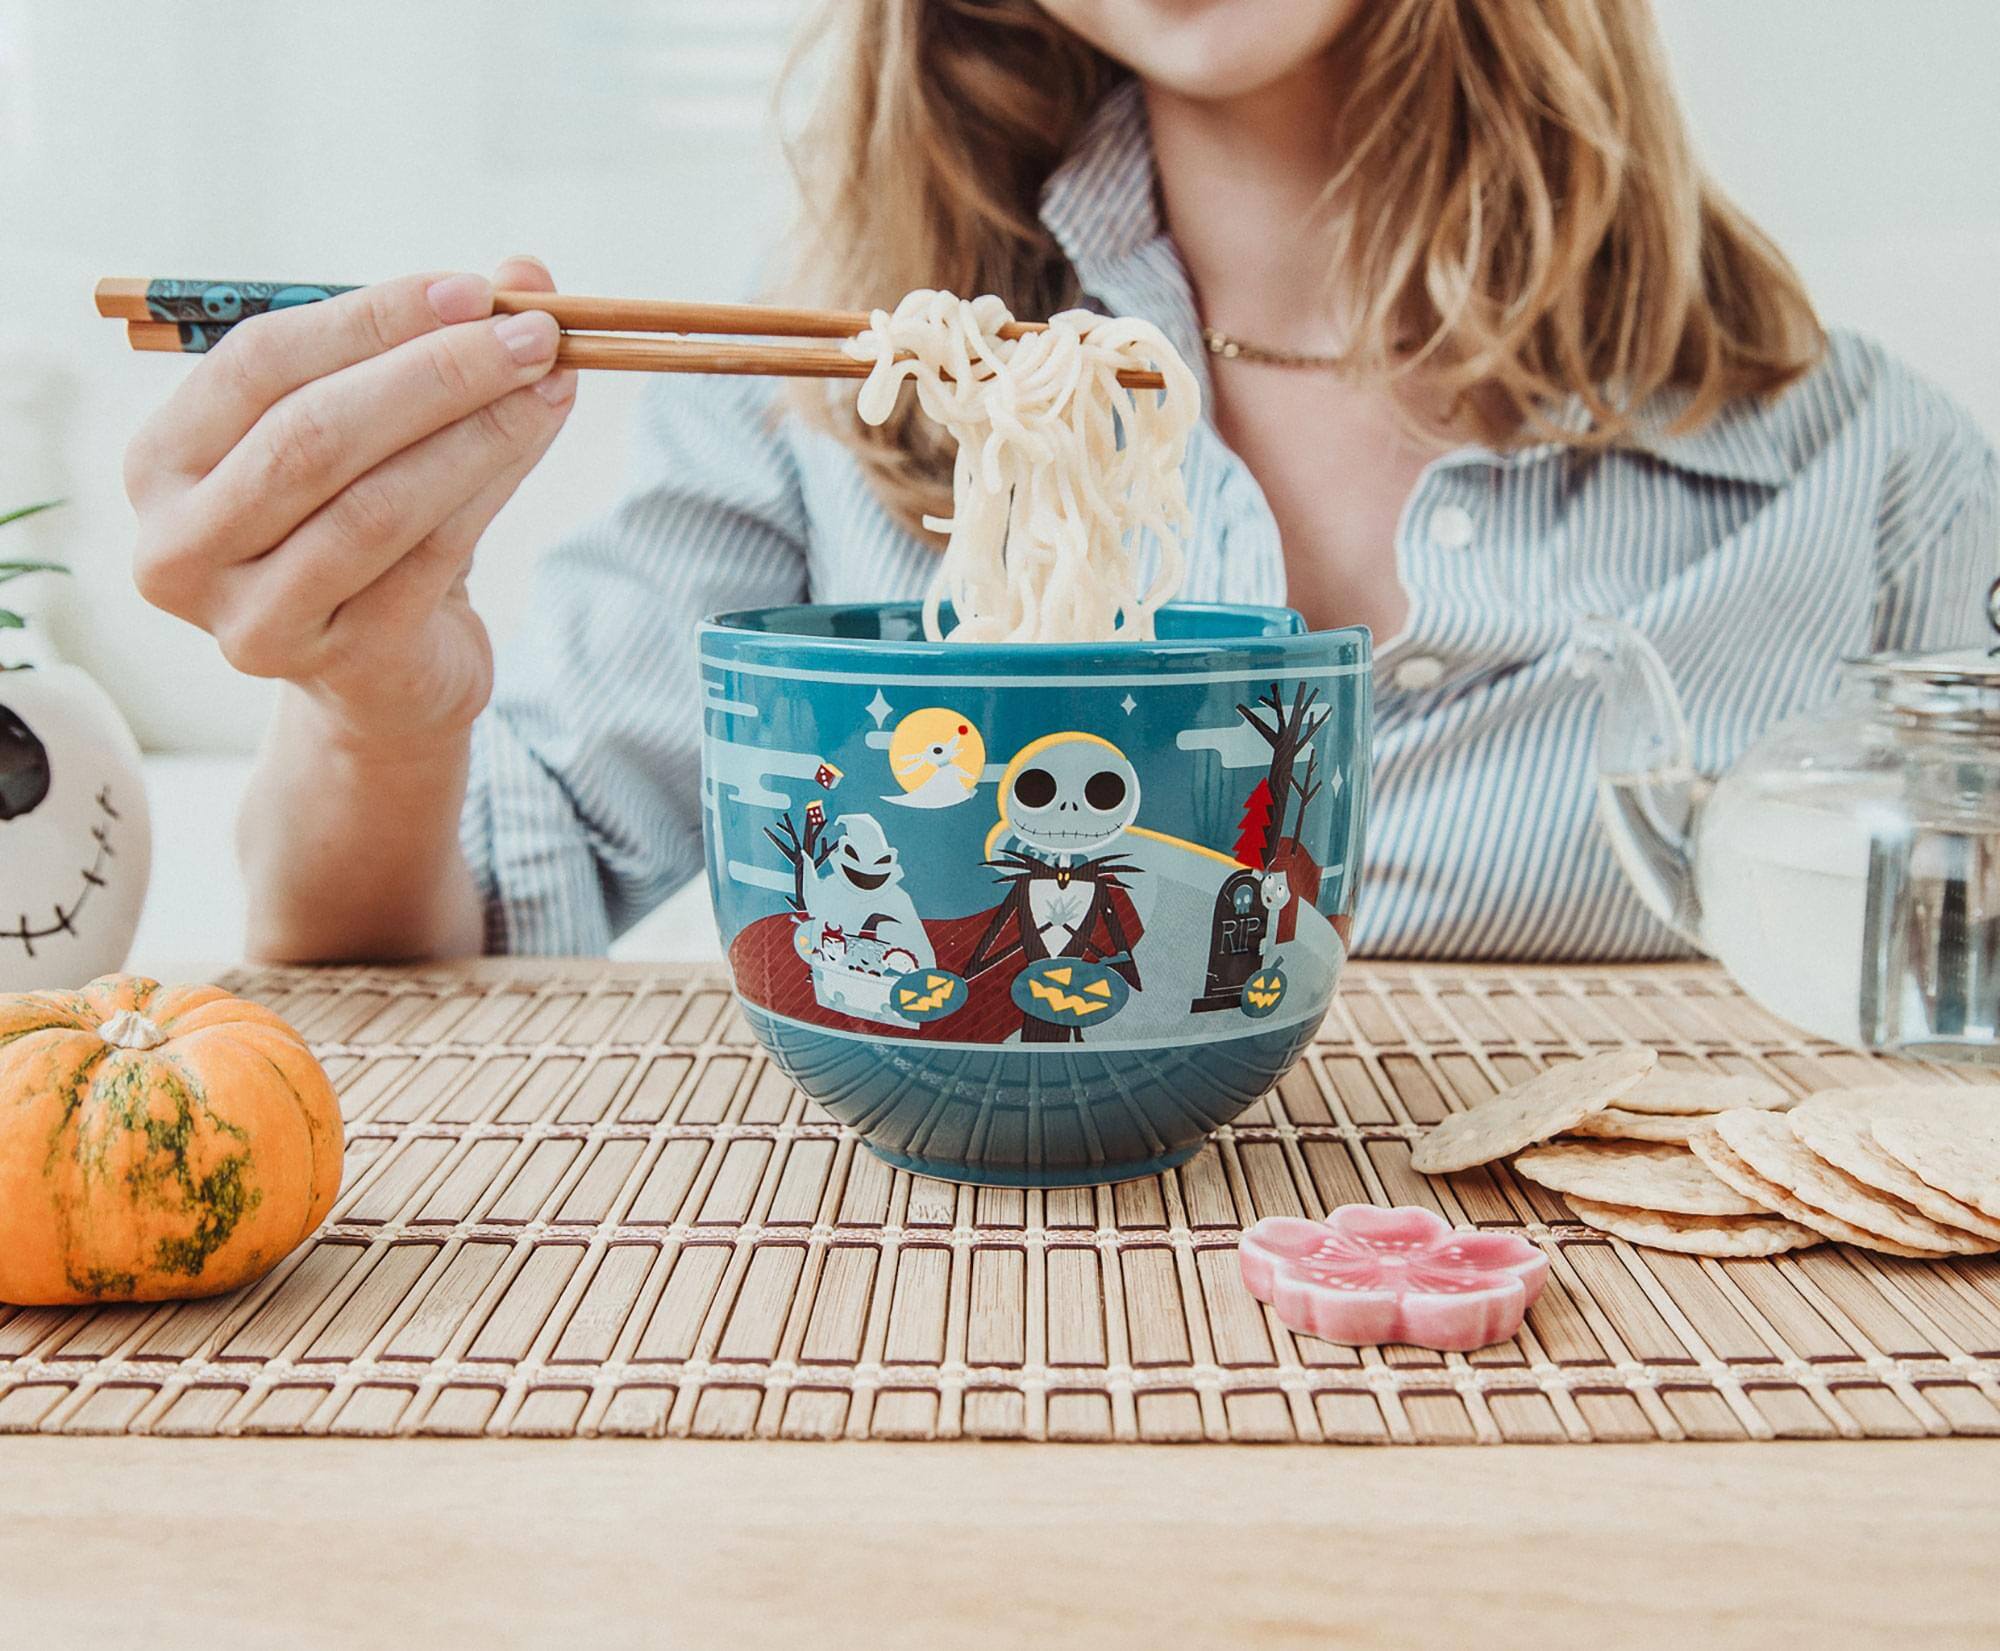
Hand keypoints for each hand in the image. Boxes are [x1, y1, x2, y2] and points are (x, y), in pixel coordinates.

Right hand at [126, 256, 577, 747]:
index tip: (475, 291)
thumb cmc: (360, 531)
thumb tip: (526, 273)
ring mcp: (256, 618)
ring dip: (479, 431)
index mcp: (160, 466)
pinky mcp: (342, 663)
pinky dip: (492, 488)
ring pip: (378, 503)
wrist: (381, 679)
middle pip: (315, 435)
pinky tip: (537, 440)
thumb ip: (427, 349)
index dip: (372, 318)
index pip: (259, 363)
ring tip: (551, 383)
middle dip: (437, 373)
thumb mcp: (373, 435)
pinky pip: (429, 558)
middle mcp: (183, 548)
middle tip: (532, 334)